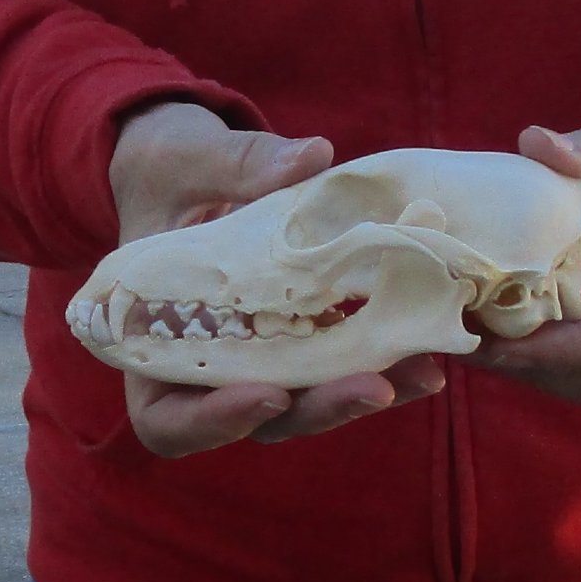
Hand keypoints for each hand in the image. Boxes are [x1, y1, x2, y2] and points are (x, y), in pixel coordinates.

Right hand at [111, 102, 444, 456]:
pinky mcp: (304, 330)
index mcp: (153, 340)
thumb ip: (237, 165)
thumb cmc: (170, 168)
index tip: (268, 393)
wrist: (195, 169)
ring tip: (422, 367)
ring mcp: (263, 351)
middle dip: (318, 407)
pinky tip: (427, 339)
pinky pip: (340, 356)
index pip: (167, 420)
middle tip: (374, 386)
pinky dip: (380, 355)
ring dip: (362, 389)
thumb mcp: (188, 159)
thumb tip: (311, 158)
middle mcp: (211, 363)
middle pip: (259, 418)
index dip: (213, 423)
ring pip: (310, 397)